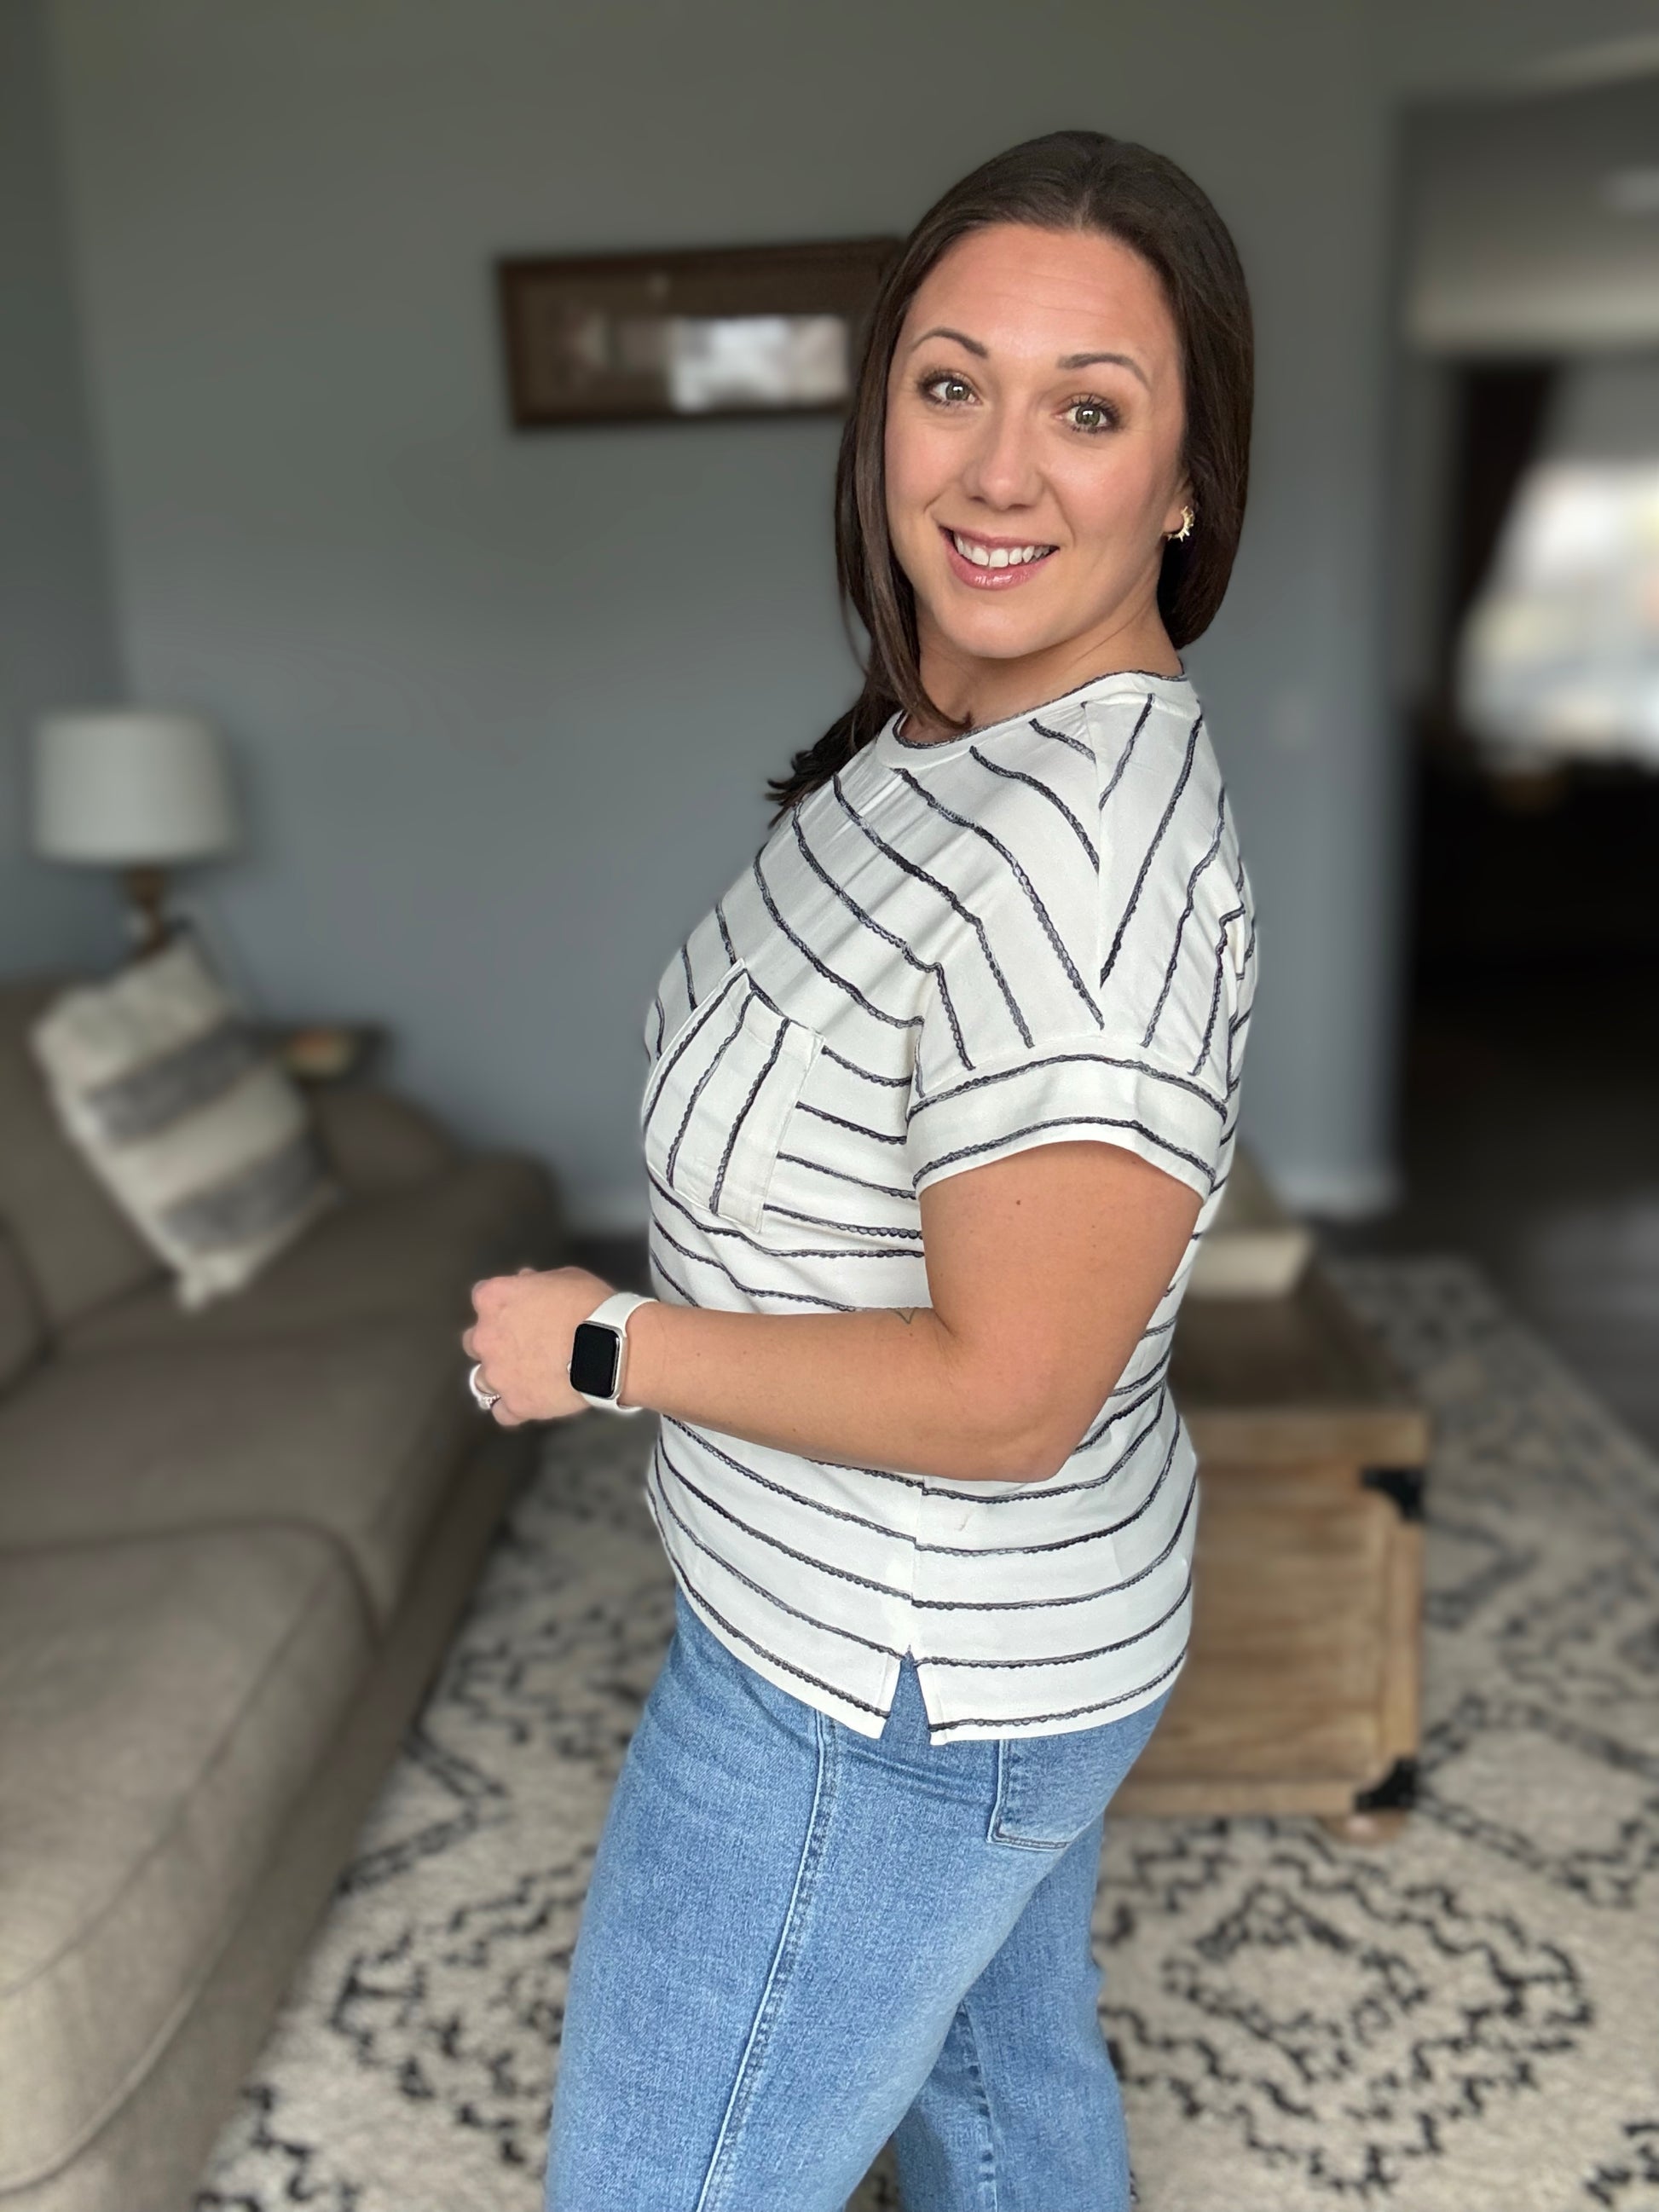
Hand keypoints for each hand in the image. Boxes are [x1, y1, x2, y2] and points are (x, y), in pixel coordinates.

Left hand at [461, 1265, 613, 1425]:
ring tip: (526, 1378)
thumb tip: (526, 1281)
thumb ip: (537, 1282)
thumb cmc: (589, 1305)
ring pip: (482, 1380)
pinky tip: (530, 1401)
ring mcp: (497, 1374)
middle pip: (474, 1341)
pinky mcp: (514, 1404)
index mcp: (495, 1299)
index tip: (520, 1308)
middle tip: (522, 1344)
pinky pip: (503, 1412)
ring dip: (499, 1377)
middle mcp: (486, 1337)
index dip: (502, 1304)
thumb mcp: (565, 1278)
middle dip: (493, 1342)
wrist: (608, 1348)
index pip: (482, 1297)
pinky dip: (513, 1408)